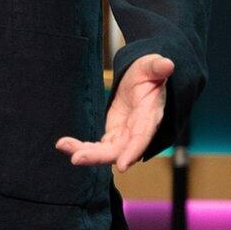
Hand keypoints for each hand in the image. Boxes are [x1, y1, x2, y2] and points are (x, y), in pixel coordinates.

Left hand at [55, 53, 171, 173]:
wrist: (144, 79)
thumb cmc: (150, 73)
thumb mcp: (153, 66)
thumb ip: (158, 67)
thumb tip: (167, 64)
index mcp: (150, 116)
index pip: (142, 137)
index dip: (133, 151)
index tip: (121, 165)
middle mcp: (138, 131)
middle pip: (119, 150)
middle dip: (98, 156)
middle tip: (76, 158)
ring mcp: (125, 135)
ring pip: (106, 151)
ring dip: (85, 153)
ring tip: (63, 146)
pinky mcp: (114, 134)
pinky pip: (98, 146)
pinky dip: (82, 147)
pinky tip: (65, 145)